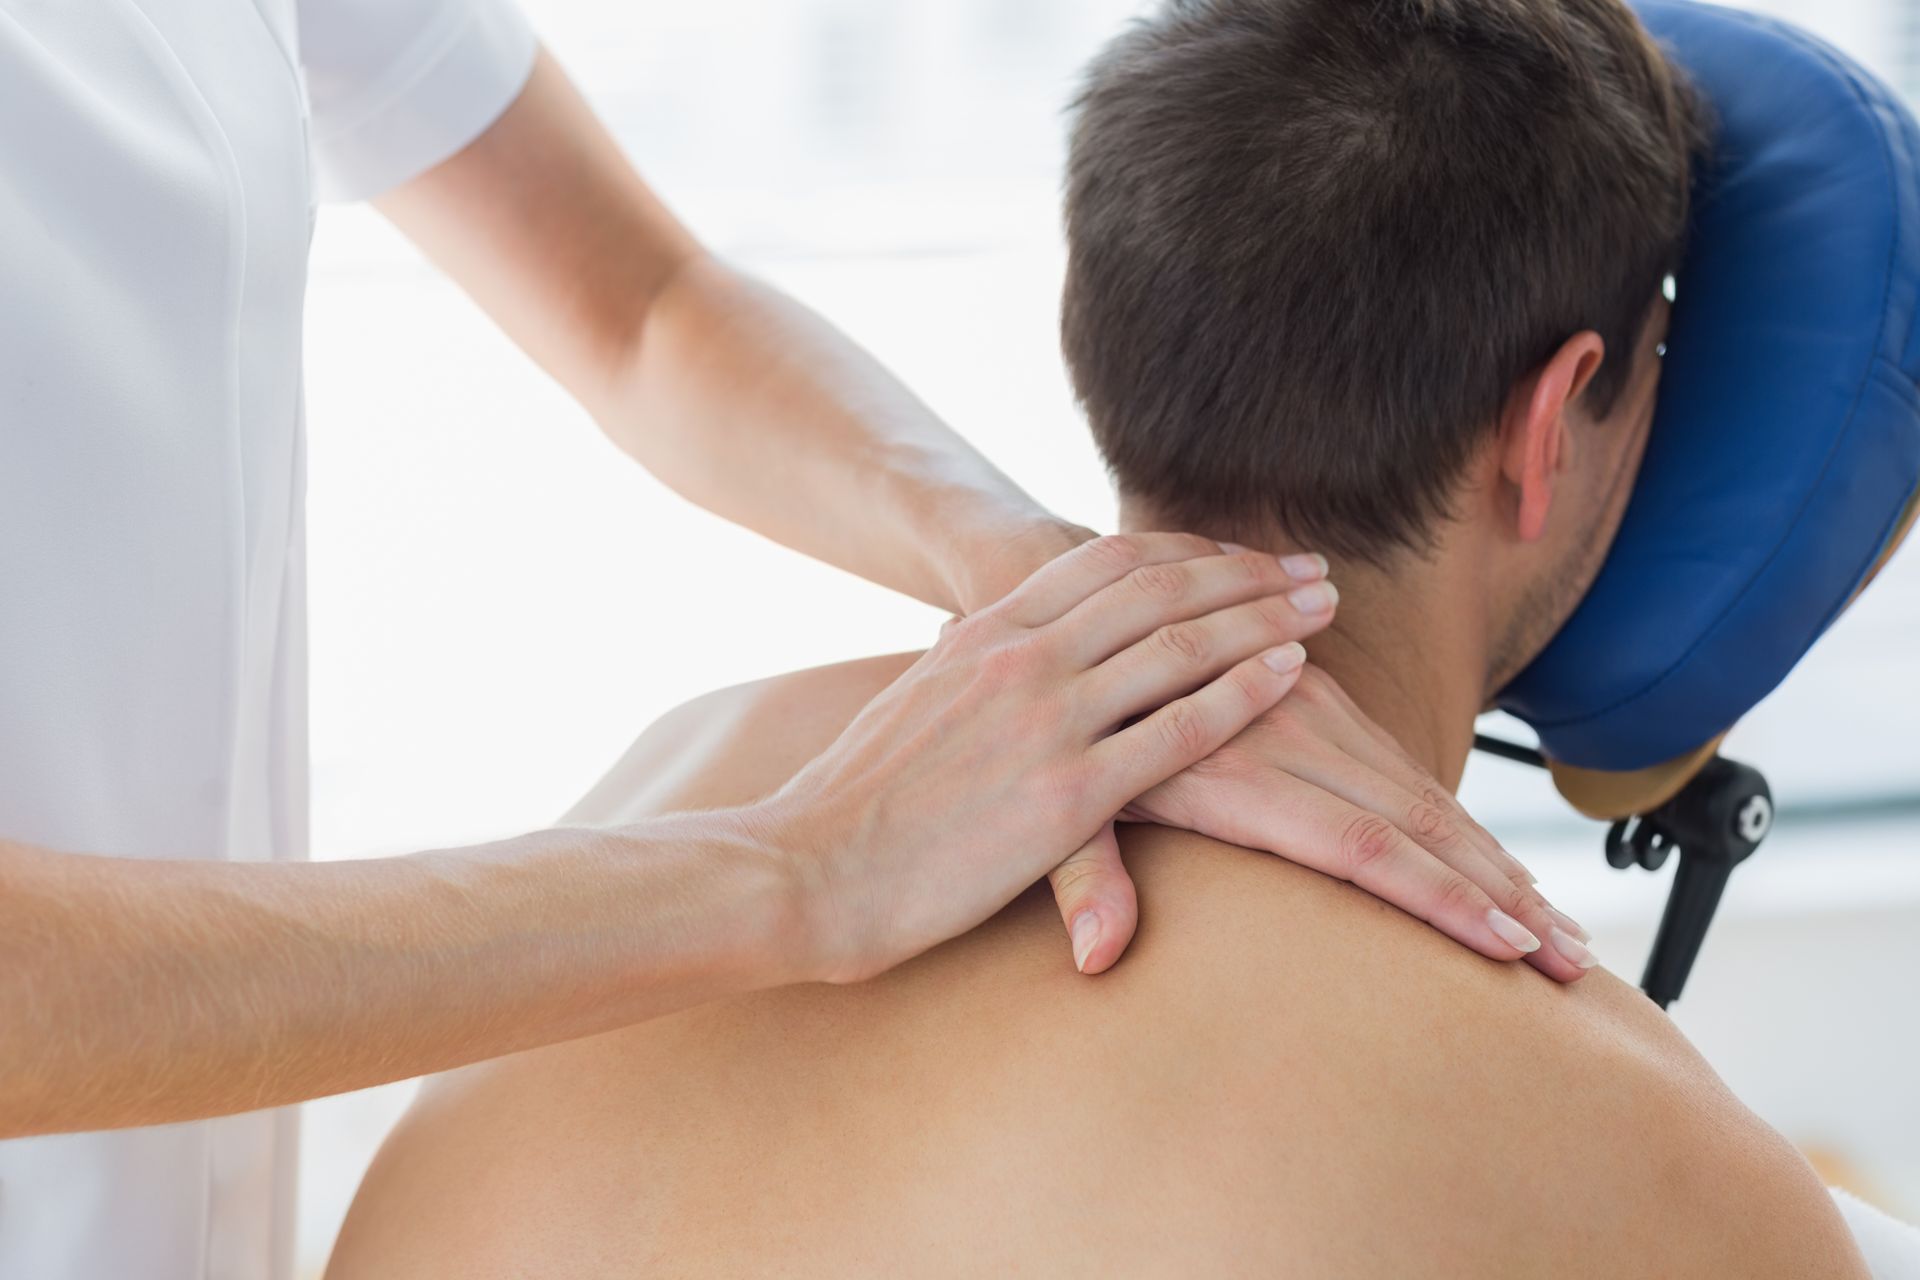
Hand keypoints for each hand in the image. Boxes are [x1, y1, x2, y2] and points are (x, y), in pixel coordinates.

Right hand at [753, 533, 1339, 983]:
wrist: (804, 870)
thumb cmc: (853, 804)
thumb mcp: (917, 704)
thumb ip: (971, 673)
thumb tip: (993, 661)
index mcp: (982, 633)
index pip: (1105, 564)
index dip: (1187, 552)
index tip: (1241, 555)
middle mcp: (1019, 658)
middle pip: (1159, 588)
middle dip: (1247, 574)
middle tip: (1311, 569)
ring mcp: (1044, 721)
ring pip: (1181, 646)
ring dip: (1265, 619)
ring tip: (1323, 608)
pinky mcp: (1065, 796)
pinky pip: (1178, 730)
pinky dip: (1243, 694)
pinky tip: (1289, 678)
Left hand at [1048, 664, 1597, 981]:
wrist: (1072, 597)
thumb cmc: (1054, 730)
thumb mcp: (1051, 808)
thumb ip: (1082, 877)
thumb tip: (1097, 956)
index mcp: (1230, 774)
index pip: (1361, 846)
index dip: (1438, 897)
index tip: (1509, 947)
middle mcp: (1286, 735)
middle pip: (1416, 822)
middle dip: (1500, 896)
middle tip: (1573, 965)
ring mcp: (1309, 710)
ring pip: (1423, 791)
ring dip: (1496, 864)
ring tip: (1562, 932)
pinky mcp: (1317, 695)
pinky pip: (1402, 766)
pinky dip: (1458, 824)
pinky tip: (1500, 871)